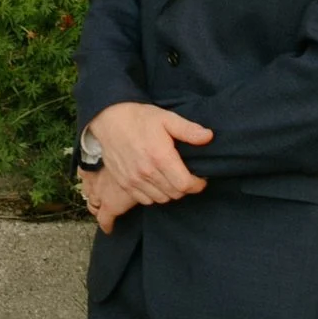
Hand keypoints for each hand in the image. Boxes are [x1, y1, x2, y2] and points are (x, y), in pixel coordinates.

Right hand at [77, 99, 211, 229]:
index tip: (200, 179)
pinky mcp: (124, 183)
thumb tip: (209, 137)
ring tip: (171, 179)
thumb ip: (188, 130)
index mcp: (160, 157)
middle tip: (186, 176)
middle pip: (175, 194)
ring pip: (161, 199)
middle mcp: (147, 172)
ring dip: (170, 192)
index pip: (185, 185)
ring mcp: (134, 180)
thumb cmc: (140, 118)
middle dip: (184, 188)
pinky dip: (154, 195)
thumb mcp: (166, 118)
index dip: (197, 185)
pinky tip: (156, 182)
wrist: (109, 120)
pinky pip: (145, 200)